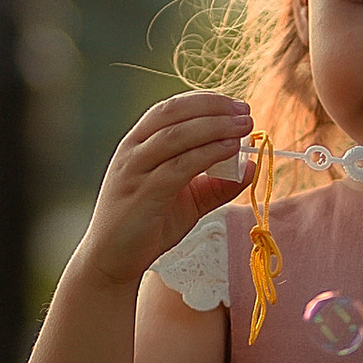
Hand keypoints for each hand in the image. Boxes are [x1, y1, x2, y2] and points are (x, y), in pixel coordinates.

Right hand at [71, 90, 250, 291]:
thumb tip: (251, 167)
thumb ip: (217, 184)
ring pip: (176, 135)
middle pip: (173, 113)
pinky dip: (206, 154)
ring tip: (244, 126)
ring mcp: (134, 170)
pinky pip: (178, 166)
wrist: (111, 260)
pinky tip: (229, 150)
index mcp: (138, 144)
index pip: (171, 109)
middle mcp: (133, 150)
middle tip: (245, 111)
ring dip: (214, 126)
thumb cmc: (147, 226)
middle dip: (212, 107)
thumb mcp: (188, 201)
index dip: (206, 102)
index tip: (236, 106)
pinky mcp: (142, 193)